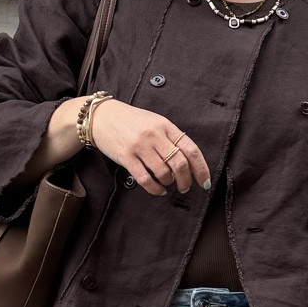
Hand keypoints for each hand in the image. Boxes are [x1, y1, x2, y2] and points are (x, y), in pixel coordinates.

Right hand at [89, 100, 211, 196]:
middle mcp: (155, 135)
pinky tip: (158, 190)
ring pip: (163, 173)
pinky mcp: (127, 157)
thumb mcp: (154, 122)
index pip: (191, 149)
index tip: (204, 182)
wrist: (102, 116)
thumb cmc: (131, 121)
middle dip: (186, 181)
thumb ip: (170, 138)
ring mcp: (140, 147)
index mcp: (166, 126)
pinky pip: (145, 179)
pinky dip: (155, 188)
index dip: (201, 169)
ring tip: (167, 183)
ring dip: (169, 183)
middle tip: (185, 187)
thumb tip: (188, 161)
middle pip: (180, 164)